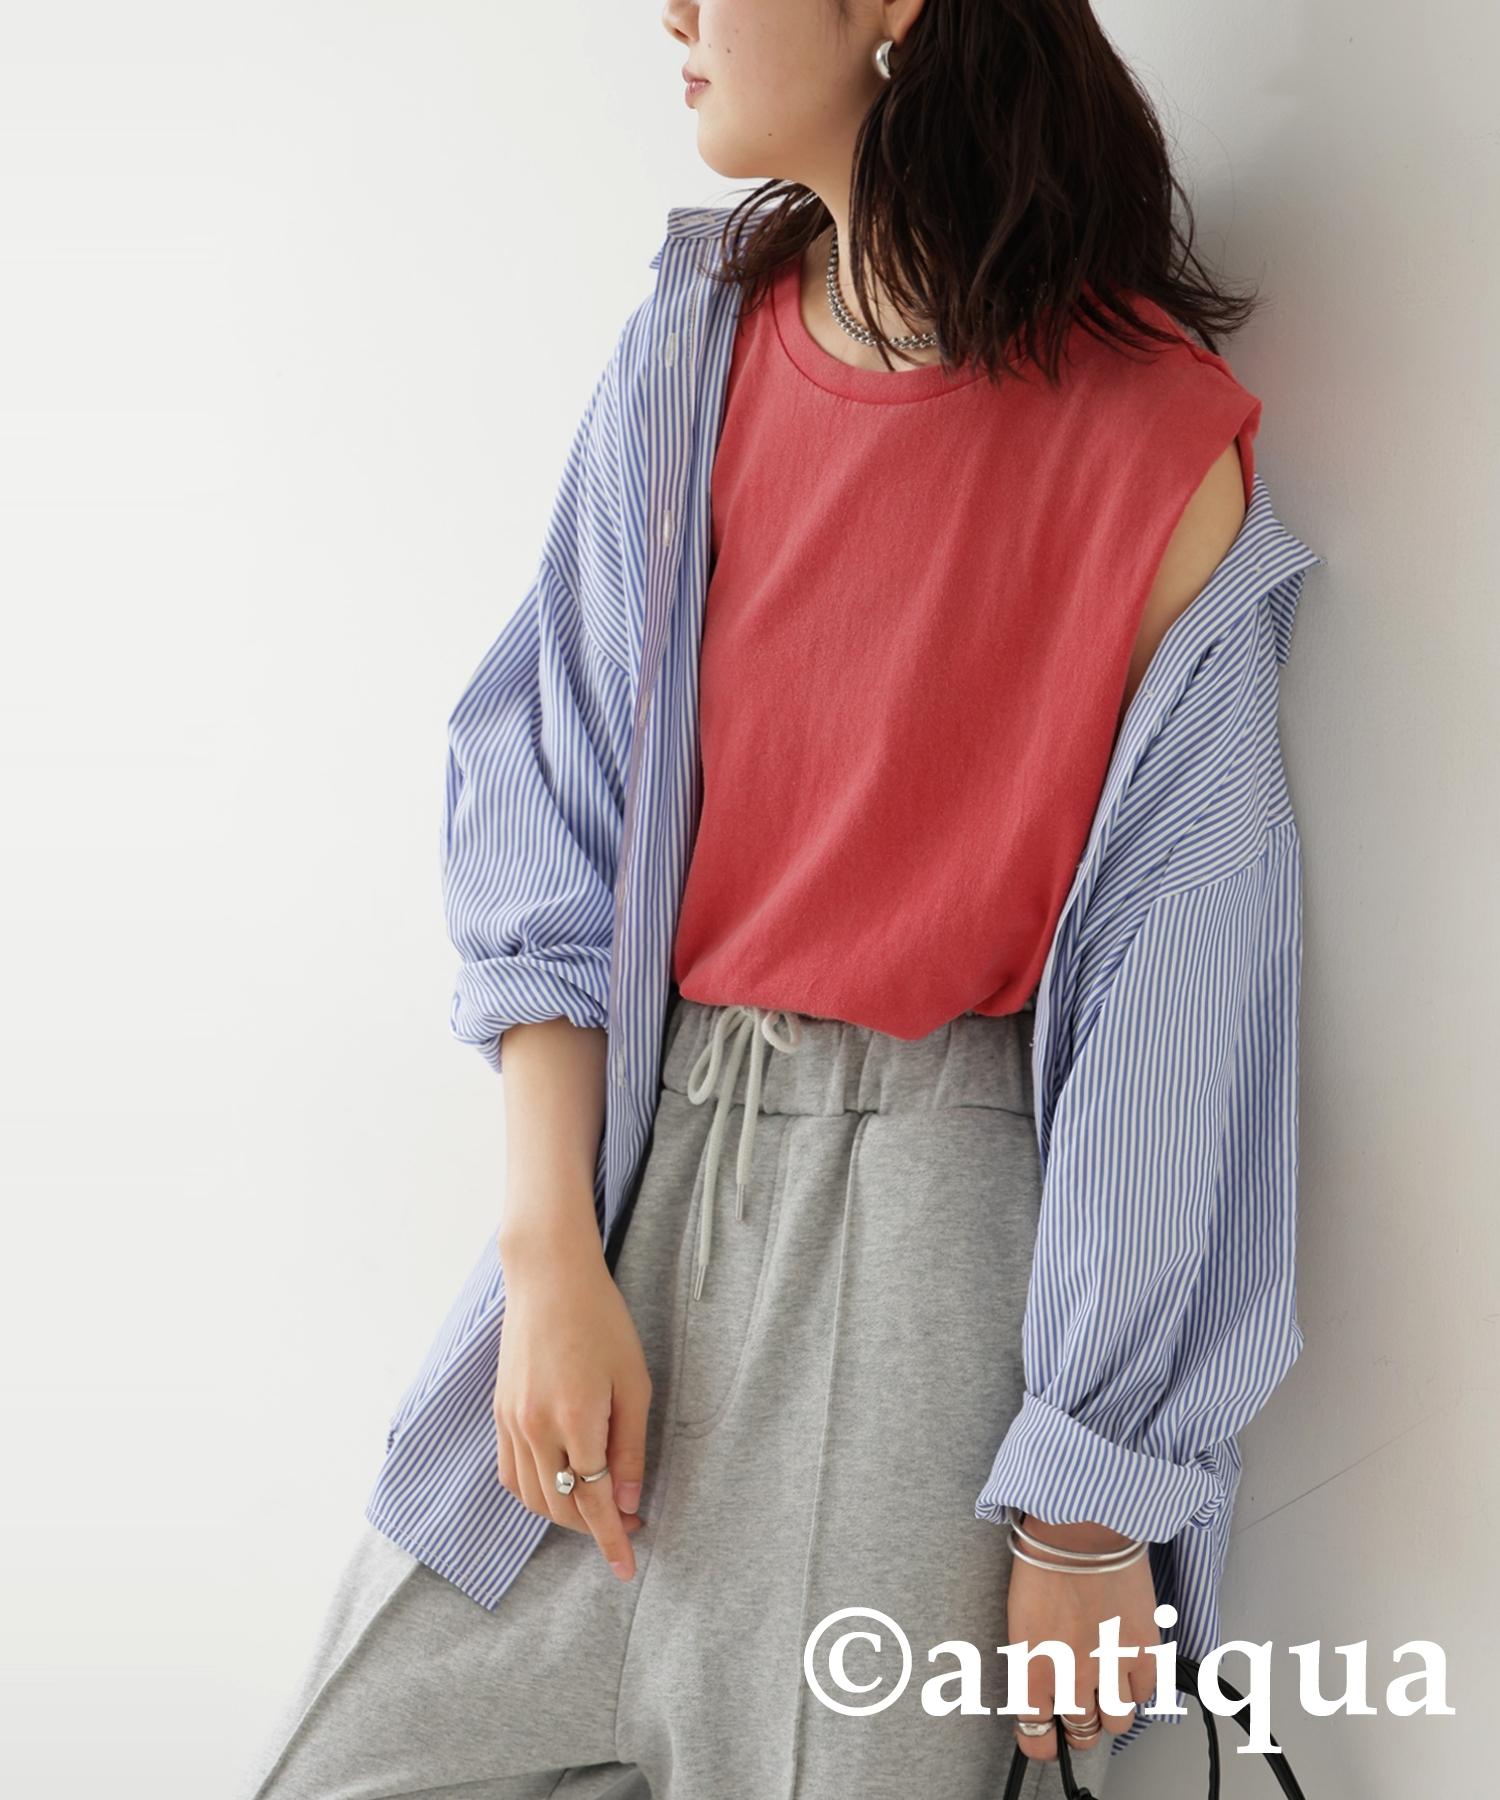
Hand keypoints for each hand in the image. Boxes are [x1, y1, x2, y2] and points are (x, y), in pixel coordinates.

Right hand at [492, 1229, 651, 1582]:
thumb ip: (630, 1446)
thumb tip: (628, 1502)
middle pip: (560, 1507)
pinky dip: (534, 1493)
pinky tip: (559, 1486)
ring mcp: (510, 1422)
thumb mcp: (634, 1381)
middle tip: (629, 1523)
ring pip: (531, 1498)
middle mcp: (535, 1428)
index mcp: (575, 1420)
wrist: (548, 1277)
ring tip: (597, 1507)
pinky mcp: (498, 1413)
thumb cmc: (601, 1321)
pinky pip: (510, 1474)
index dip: (612, 1540)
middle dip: (594, 1528)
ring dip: (563, 1515)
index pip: (593, 1502)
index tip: (628, 1569)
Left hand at [1006, 1516, 1159, 1763]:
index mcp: (1031, 1667)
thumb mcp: (1020, 1618)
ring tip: (1106, 1686)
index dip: (1041, 1742)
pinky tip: (1127, 1664)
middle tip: (1079, 1706)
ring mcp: (1110, 1666)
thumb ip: (1031, 1659)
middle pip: (1081, 1733)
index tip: (1043, 1735)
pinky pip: (1146, 1694)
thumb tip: (1041, 1686)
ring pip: (1117, 1722)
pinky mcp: (1143, 1650)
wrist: (1079, 1526)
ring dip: (1111, 1708)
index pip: (1036, 1734)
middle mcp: (1070, 1675)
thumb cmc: (1043, 1560)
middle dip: (1078, 1723)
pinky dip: (1137, 1685)